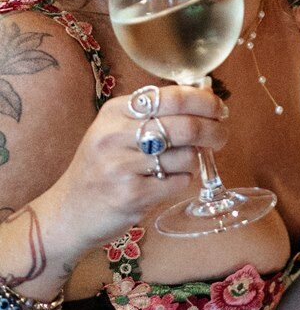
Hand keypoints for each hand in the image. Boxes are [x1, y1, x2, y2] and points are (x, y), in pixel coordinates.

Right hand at [44, 84, 227, 251]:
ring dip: (192, 161)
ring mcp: (122, 167)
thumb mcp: (117, 130)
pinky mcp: (132, 195)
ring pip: (187, 156)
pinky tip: (163, 183)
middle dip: (214, 131)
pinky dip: (181, 181)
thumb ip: (156, 114)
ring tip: (174, 165)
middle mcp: (115, 136)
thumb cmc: (102, 167)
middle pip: (187, 126)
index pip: (173, 97)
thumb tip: (208, 101)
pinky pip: (179, 181)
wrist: (68, 212)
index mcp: (115, 112)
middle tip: (221, 137)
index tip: (219, 109)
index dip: (205, 102)